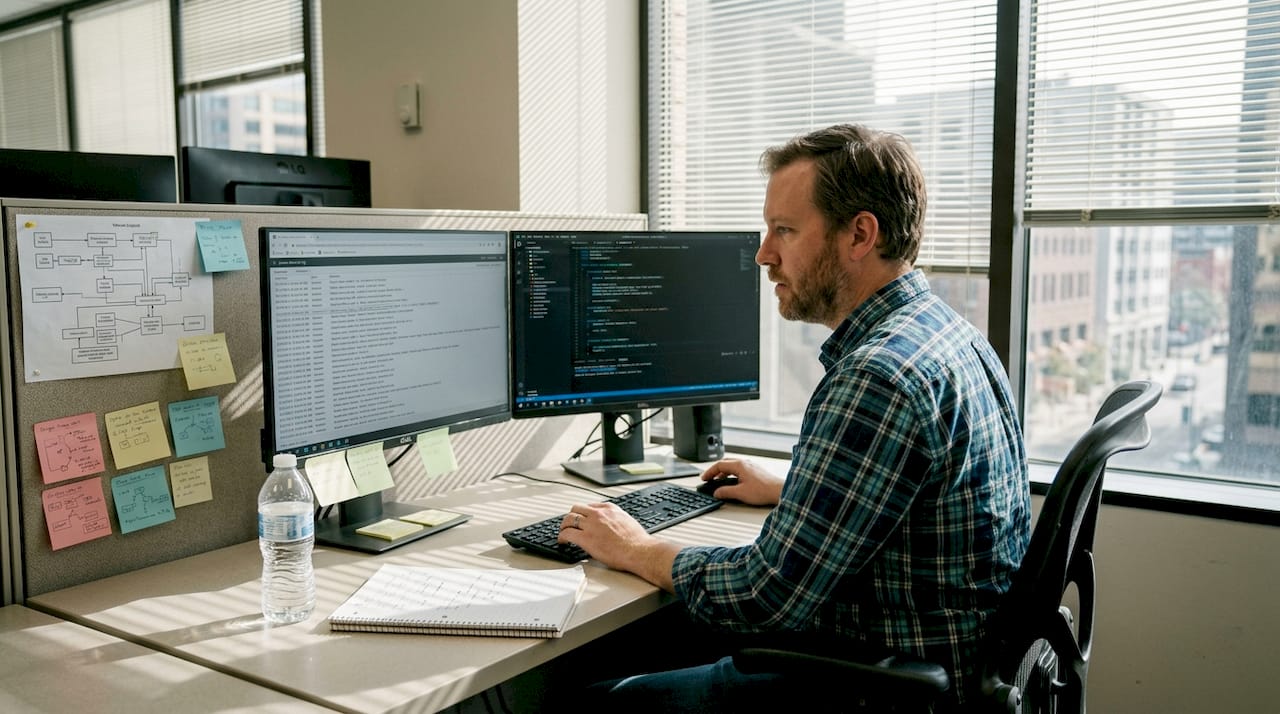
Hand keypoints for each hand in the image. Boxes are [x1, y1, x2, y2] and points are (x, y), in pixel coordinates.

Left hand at [557, 502, 678, 590]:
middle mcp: (599, 514)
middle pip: (576, 508)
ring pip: (569, 518)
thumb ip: (615, 520)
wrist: (639, 551)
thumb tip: (610, 527)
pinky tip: (562, 541)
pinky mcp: (586, 538)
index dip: (583, 514)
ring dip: (564, 525)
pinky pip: (567, 533)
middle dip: (571, 516)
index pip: (590, 506)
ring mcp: (591, 525)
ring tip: (562, 532)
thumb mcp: (627, 522)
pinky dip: (562, 537)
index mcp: (610, 509)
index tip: (582, 519)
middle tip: (568, 524)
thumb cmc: (637, 542)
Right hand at [699, 458, 783, 505]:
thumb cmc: (763, 490)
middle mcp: (745, 463)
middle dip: (715, 470)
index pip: (719, 465)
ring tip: (719, 480)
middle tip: (709, 478)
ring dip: (723, 472)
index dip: (709, 472)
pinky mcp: (755, 471)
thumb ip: (726, 492)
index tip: (704, 478)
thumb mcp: (740, 493)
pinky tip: (733, 482)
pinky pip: (739, 469)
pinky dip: (732, 474)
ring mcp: (751, 466)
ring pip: (732, 466)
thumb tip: (717, 493)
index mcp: (739, 465)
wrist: (779, 491)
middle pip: (725, 463)